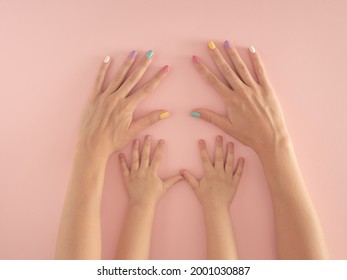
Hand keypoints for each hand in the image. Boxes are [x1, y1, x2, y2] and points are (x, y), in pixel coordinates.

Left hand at [77, 50, 169, 159]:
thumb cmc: (113, 141)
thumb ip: (149, 120)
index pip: (147, 89)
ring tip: (133, 52)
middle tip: (150, 54)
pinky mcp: (94, 98)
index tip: (165, 68)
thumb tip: (166, 113)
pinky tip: (108, 59)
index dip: (157, 78)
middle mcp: (117, 98)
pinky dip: (103, 69)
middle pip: (133, 79)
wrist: (92, 146)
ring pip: (118, 77)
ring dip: (126, 64)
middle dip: (143, 65)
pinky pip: (99, 80)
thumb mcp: (133, 131)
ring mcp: (104, 97)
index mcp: (128, 107)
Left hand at [119, 136, 182, 206]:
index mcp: (152, 172)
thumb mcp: (164, 187)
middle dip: (147, 145)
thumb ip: (173, 180)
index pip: (157, 157)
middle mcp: (143, 171)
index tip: (161, 141)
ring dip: (135, 149)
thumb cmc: (153, 196)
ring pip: (135, 159)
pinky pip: (123, 168)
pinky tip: (120, 154)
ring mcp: (134, 174)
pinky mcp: (127, 178)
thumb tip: (183, 175)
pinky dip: (121, 161)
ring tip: (136, 141)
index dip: (160, 148)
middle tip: (147, 136)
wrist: (141, 204)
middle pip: (145, 155)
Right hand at [181, 136, 243, 209]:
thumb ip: (189, 178)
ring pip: (229, 162)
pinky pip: (239, 173)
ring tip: (231, 143)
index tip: (201, 140)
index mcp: (209, 174)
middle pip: (218, 157)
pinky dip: (241, 166)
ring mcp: (227, 177)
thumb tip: (182, 170)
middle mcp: (219, 173)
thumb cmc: (205, 198)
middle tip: (219, 136)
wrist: (216, 208)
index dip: (202, 149)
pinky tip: (242, 158)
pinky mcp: (234, 182)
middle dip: (219, 146)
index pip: (205, 158)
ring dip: (230, 152)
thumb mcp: (196, 188)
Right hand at [191, 41, 289, 157]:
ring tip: (226, 43)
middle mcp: (242, 91)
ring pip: (242, 68)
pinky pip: (261, 71)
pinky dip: (256, 60)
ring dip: (233, 54)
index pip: (213, 81)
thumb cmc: (249, 135)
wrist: (271, 139)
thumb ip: (210, 117)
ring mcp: (255, 89)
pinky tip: (251, 50)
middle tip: (210, 44)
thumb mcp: (227, 127)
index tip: (196, 59)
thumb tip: (193, 112)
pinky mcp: (267, 89)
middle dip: (217, 56)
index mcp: (231, 100)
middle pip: (227, 70)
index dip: (203, 69)